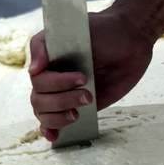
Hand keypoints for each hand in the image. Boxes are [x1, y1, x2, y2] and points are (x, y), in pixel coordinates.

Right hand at [28, 9, 153, 141]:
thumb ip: (47, 46)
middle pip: (40, 100)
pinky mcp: (77, 105)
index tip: (82, 77)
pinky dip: (51, 130)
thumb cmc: (102, 30)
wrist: (130, 39)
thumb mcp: (74, 28)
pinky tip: (54, 136)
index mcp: (47, 60)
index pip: (38, 80)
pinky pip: (55, 121)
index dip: (57, 83)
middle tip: (87, 93)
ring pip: (44, 113)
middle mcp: (52, 77)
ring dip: (59, 116)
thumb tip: (33, 71)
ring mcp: (63, 93)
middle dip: (63, 100)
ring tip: (80, 110)